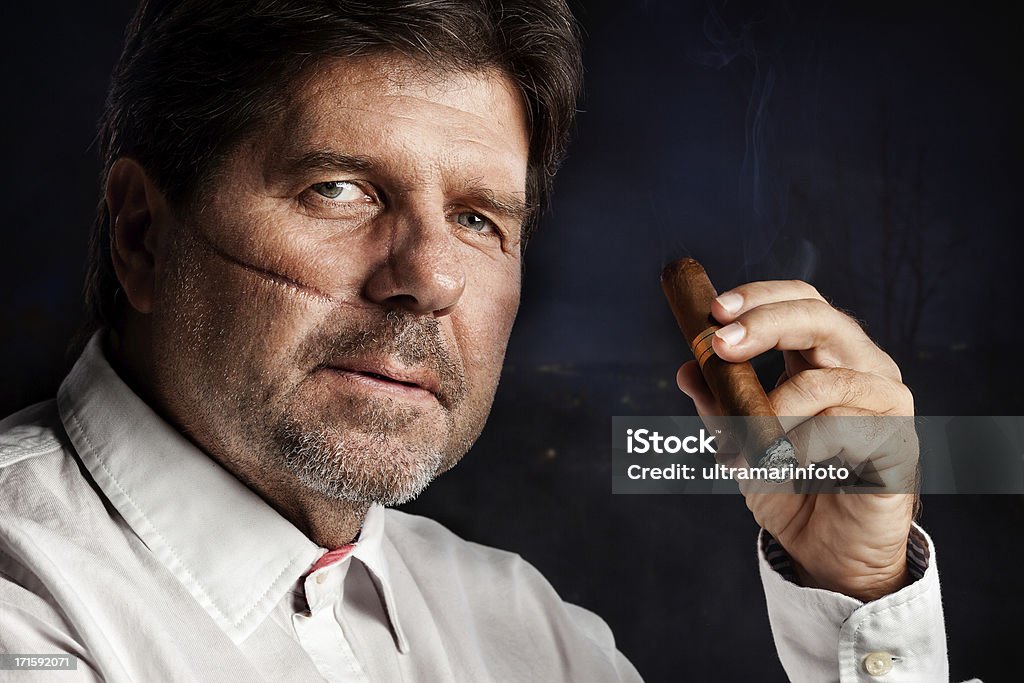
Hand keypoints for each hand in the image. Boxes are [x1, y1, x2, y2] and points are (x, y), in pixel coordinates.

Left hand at [676, 280, 916, 601]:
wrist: (827, 552)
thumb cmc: (791, 486)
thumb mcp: (742, 439)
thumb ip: (720, 403)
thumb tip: (687, 369)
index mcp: (827, 358)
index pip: (802, 302)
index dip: (760, 298)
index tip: (715, 311)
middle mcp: (863, 369)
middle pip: (821, 319)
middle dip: (765, 325)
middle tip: (721, 346)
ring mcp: (887, 402)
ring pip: (823, 382)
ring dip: (770, 414)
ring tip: (744, 449)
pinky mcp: (897, 440)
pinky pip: (841, 429)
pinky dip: (799, 448)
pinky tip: (785, 467)